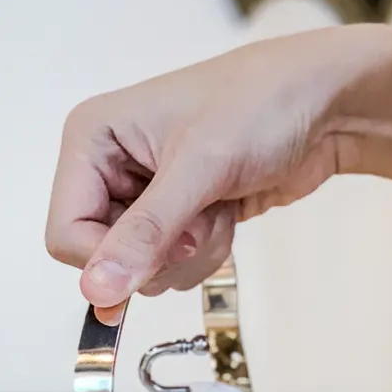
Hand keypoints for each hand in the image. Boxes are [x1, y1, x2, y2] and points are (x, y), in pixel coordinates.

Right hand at [46, 24, 391, 315]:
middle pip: (102, 258)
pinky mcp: (173, 216)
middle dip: (158, 254)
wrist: (326, 103)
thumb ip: (144, 234)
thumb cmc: (263, 102)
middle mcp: (107, 167)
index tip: (163, 247)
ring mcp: (140, 194)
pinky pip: (169, 267)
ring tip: (217, 206)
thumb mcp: (199, 168)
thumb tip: (96, 288)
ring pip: (138, 271)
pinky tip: (225, 212)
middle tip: (198, 221)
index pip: (65, 234)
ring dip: (187, 255)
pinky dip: (203, 253)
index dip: (110, 257)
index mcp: (91, 138)